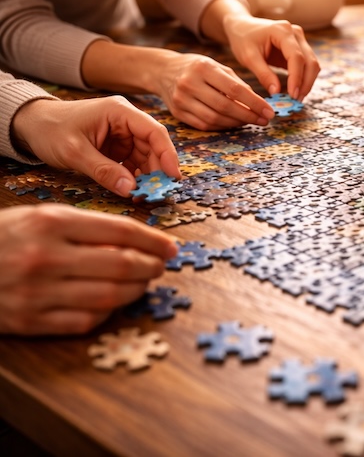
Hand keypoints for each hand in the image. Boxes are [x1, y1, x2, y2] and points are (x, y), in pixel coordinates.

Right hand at [0, 204, 176, 334]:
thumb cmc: (7, 238)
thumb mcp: (41, 218)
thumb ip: (87, 228)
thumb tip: (139, 241)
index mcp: (50, 223)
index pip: (119, 231)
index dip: (152, 241)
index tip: (171, 246)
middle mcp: (46, 258)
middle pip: (120, 265)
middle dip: (151, 267)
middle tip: (162, 266)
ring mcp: (37, 293)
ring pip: (109, 296)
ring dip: (136, 291)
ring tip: (144, 283)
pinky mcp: (30, 321)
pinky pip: (85, 322)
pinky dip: (107, 313)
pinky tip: (113, 303)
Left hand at [11, 96, 180, 196]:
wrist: (31, 125)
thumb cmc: (50, 129)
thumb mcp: (75, 152)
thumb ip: (104, 171)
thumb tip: (131, 189)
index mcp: (120, 112)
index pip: (154, 132)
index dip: (167, 155)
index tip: (172, 177)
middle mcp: (126, 121)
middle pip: (153, 147)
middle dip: (157, 171)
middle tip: (157, 194)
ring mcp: (123, 135)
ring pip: (146, 157)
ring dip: (147, 177)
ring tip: (144, 196)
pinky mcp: (117, 147)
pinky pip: (133, 164)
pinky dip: (135, 178)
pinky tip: (133, 191)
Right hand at [156, 51, 275, 129]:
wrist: (162, 70)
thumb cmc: (196, 67)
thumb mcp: (216, 66)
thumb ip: (236, 82)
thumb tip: (258, 102)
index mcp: (203, 68)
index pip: (234, 90)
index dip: (254, 103)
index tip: (269, 111)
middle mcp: (190, 84)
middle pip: (225, 106)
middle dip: (249, 116)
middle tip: (264, 120)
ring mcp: (181, 100)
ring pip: (215, 119)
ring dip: (236, 123)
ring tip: (251, 121)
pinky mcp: (177, 113)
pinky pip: (204, 125)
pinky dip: (222, 127)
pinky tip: (234, 124)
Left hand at [223, 15, 319, 100]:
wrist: (242, 27)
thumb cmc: (242, 39)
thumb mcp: (249, 57)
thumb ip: (264, 74)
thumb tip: (276, 93)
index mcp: (282, 31)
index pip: (296, 57)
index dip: (296, 78)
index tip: (292, 95)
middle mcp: (295, 33)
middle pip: (309, 61)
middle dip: (305, 83)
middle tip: (297, 100)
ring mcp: (299, 40)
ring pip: (312, 64)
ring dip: (307, 82)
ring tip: (296, 98)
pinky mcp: (299, 48)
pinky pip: (306, 66)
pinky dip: (303, 79)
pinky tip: (295, 90)